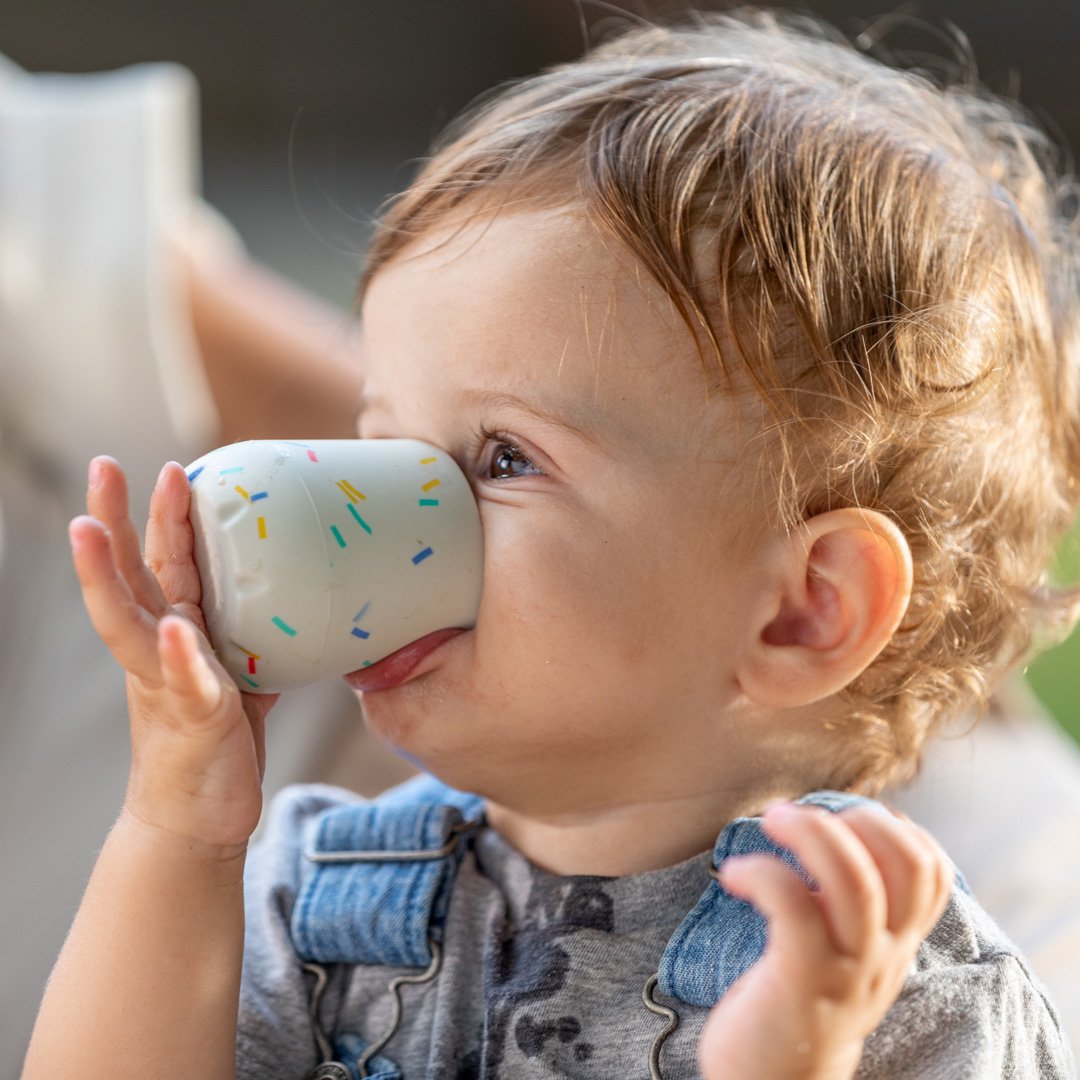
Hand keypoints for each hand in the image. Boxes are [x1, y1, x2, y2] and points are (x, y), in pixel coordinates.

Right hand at [69, 456, 277, 852]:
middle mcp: (160, 652)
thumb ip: (250, 637)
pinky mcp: (193, 720)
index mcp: (175, 634)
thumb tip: (297, 601)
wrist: (199, 818)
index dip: (159, 516)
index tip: (164, 467)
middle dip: (112, 522)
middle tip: (103, 466)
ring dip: (108, 576)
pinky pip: (187, 686)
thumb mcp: (239, 676)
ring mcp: (168, 685)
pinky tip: (176, 631)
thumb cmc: (217, 742)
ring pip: (130, 623)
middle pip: (130, 578)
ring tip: (90, 530)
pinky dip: (181, 658)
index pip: (161, 564)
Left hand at [698, 802, 953, 1079]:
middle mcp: (881, 957)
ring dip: (811, 833)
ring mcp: (845, 972)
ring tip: (769, 821)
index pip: (931, 874)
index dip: (896, 828)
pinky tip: (733, 874)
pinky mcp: (800, 982)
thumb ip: (846, 907)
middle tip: (795, 811)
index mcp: (893, 944)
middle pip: (902, 866)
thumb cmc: (793, 1003)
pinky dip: (763, 872)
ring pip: (855, 882)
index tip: (843, 817)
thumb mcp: (839, 954)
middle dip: (854, 818)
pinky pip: (794, 907)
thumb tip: (827, 831)